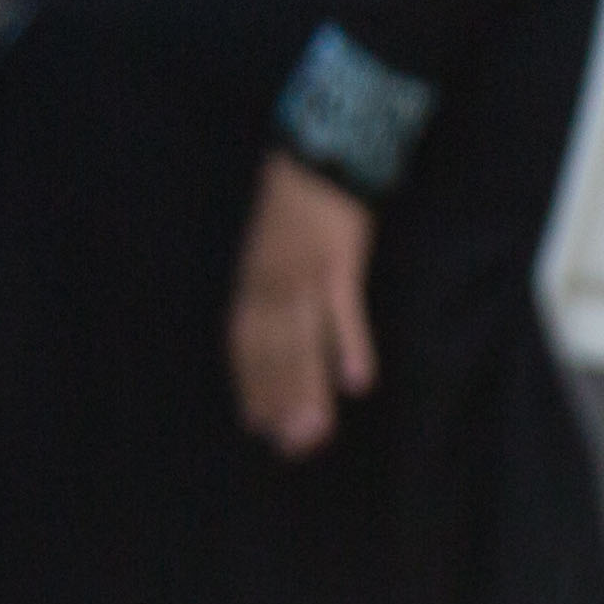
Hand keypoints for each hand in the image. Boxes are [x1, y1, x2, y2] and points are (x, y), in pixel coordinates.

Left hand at [230, 156, 379, 458]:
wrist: (318, 154)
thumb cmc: (295, 208)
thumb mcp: (268, 252)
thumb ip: (266, 296)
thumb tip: (268, 349)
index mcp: (252, 282)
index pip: (246, 345)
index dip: (253, 387)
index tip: (258, 427)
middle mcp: (271, 284)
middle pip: (274, 353)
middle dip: (282, 402)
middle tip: (292, 448)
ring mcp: (306, 274)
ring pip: (304, 342)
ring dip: (309, 389)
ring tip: (318, 435)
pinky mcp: (341, 261)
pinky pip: (344, 312)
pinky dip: (350, 346)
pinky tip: (358, 384)